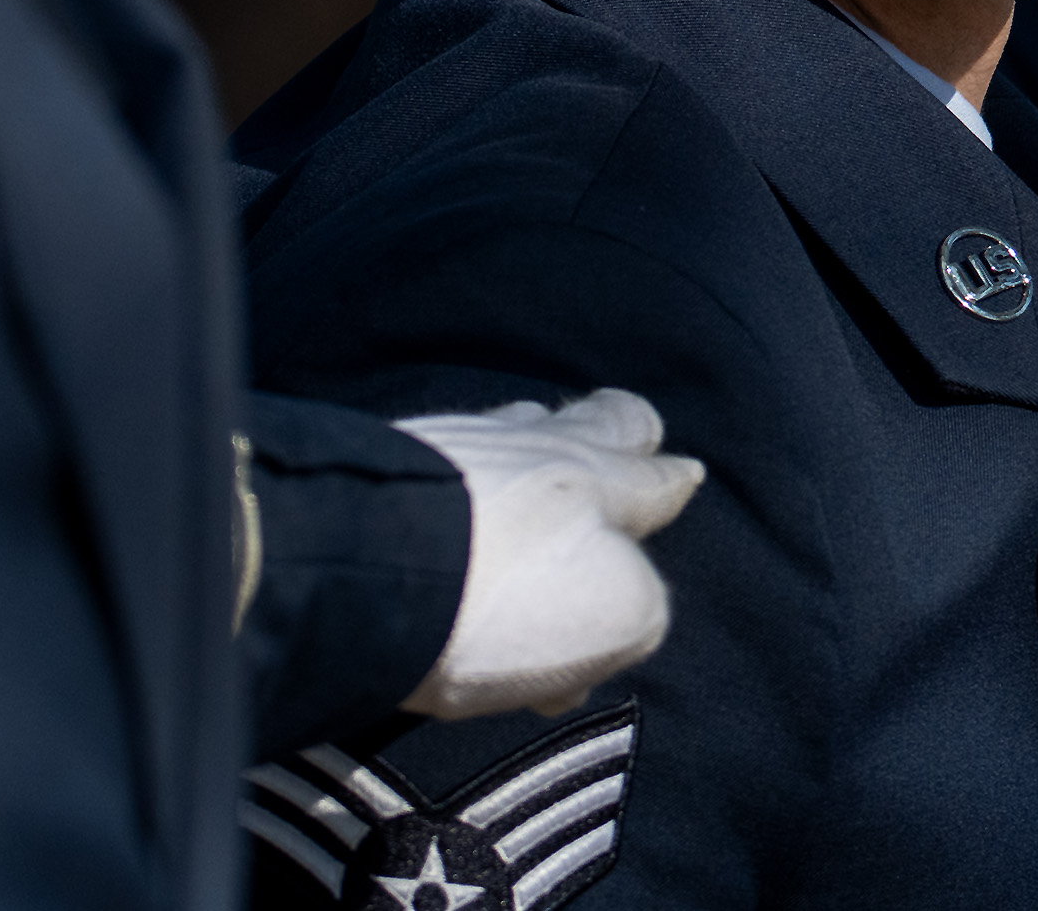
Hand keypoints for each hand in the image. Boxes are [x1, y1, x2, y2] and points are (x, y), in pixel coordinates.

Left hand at [391, 390, 705, 718]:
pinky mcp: (375, 465)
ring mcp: (447, 446)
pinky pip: (438, 462)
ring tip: (530, 465)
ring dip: (529, 448)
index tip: (684, 475)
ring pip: (510, 431)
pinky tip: (445, 503)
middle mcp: (529, 446)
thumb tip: (618, 612)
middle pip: (590, 421)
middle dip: (616, 429)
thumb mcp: (615, 617)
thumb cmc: (501, 593)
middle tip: (627, 437)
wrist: (354, 567)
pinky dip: (456, 483)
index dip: (669, 479)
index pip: (652, 473)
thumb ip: (640, 606)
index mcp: (599, 478)